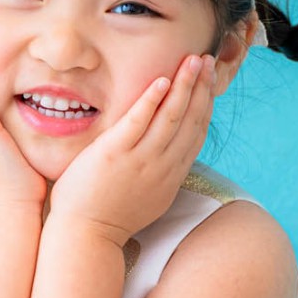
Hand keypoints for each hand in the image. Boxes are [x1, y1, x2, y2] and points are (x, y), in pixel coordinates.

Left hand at [46, 52, 216, 245]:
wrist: (88, 236)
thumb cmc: (111, 217)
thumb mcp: (150, 197)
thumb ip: (162, 173)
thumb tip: (168, 155)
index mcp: (173, 174)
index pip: (197, 133)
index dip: (206, 104)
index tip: (209, 81)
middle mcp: (164, 166)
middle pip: (191, 120)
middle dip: (201, 87)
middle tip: (206, 60)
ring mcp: (141, 160)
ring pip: (172, 116)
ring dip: (185, 85)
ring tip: (193, 60)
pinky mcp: (115, 154)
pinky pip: (139, 122)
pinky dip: (152, 100)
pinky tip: (162, 80)